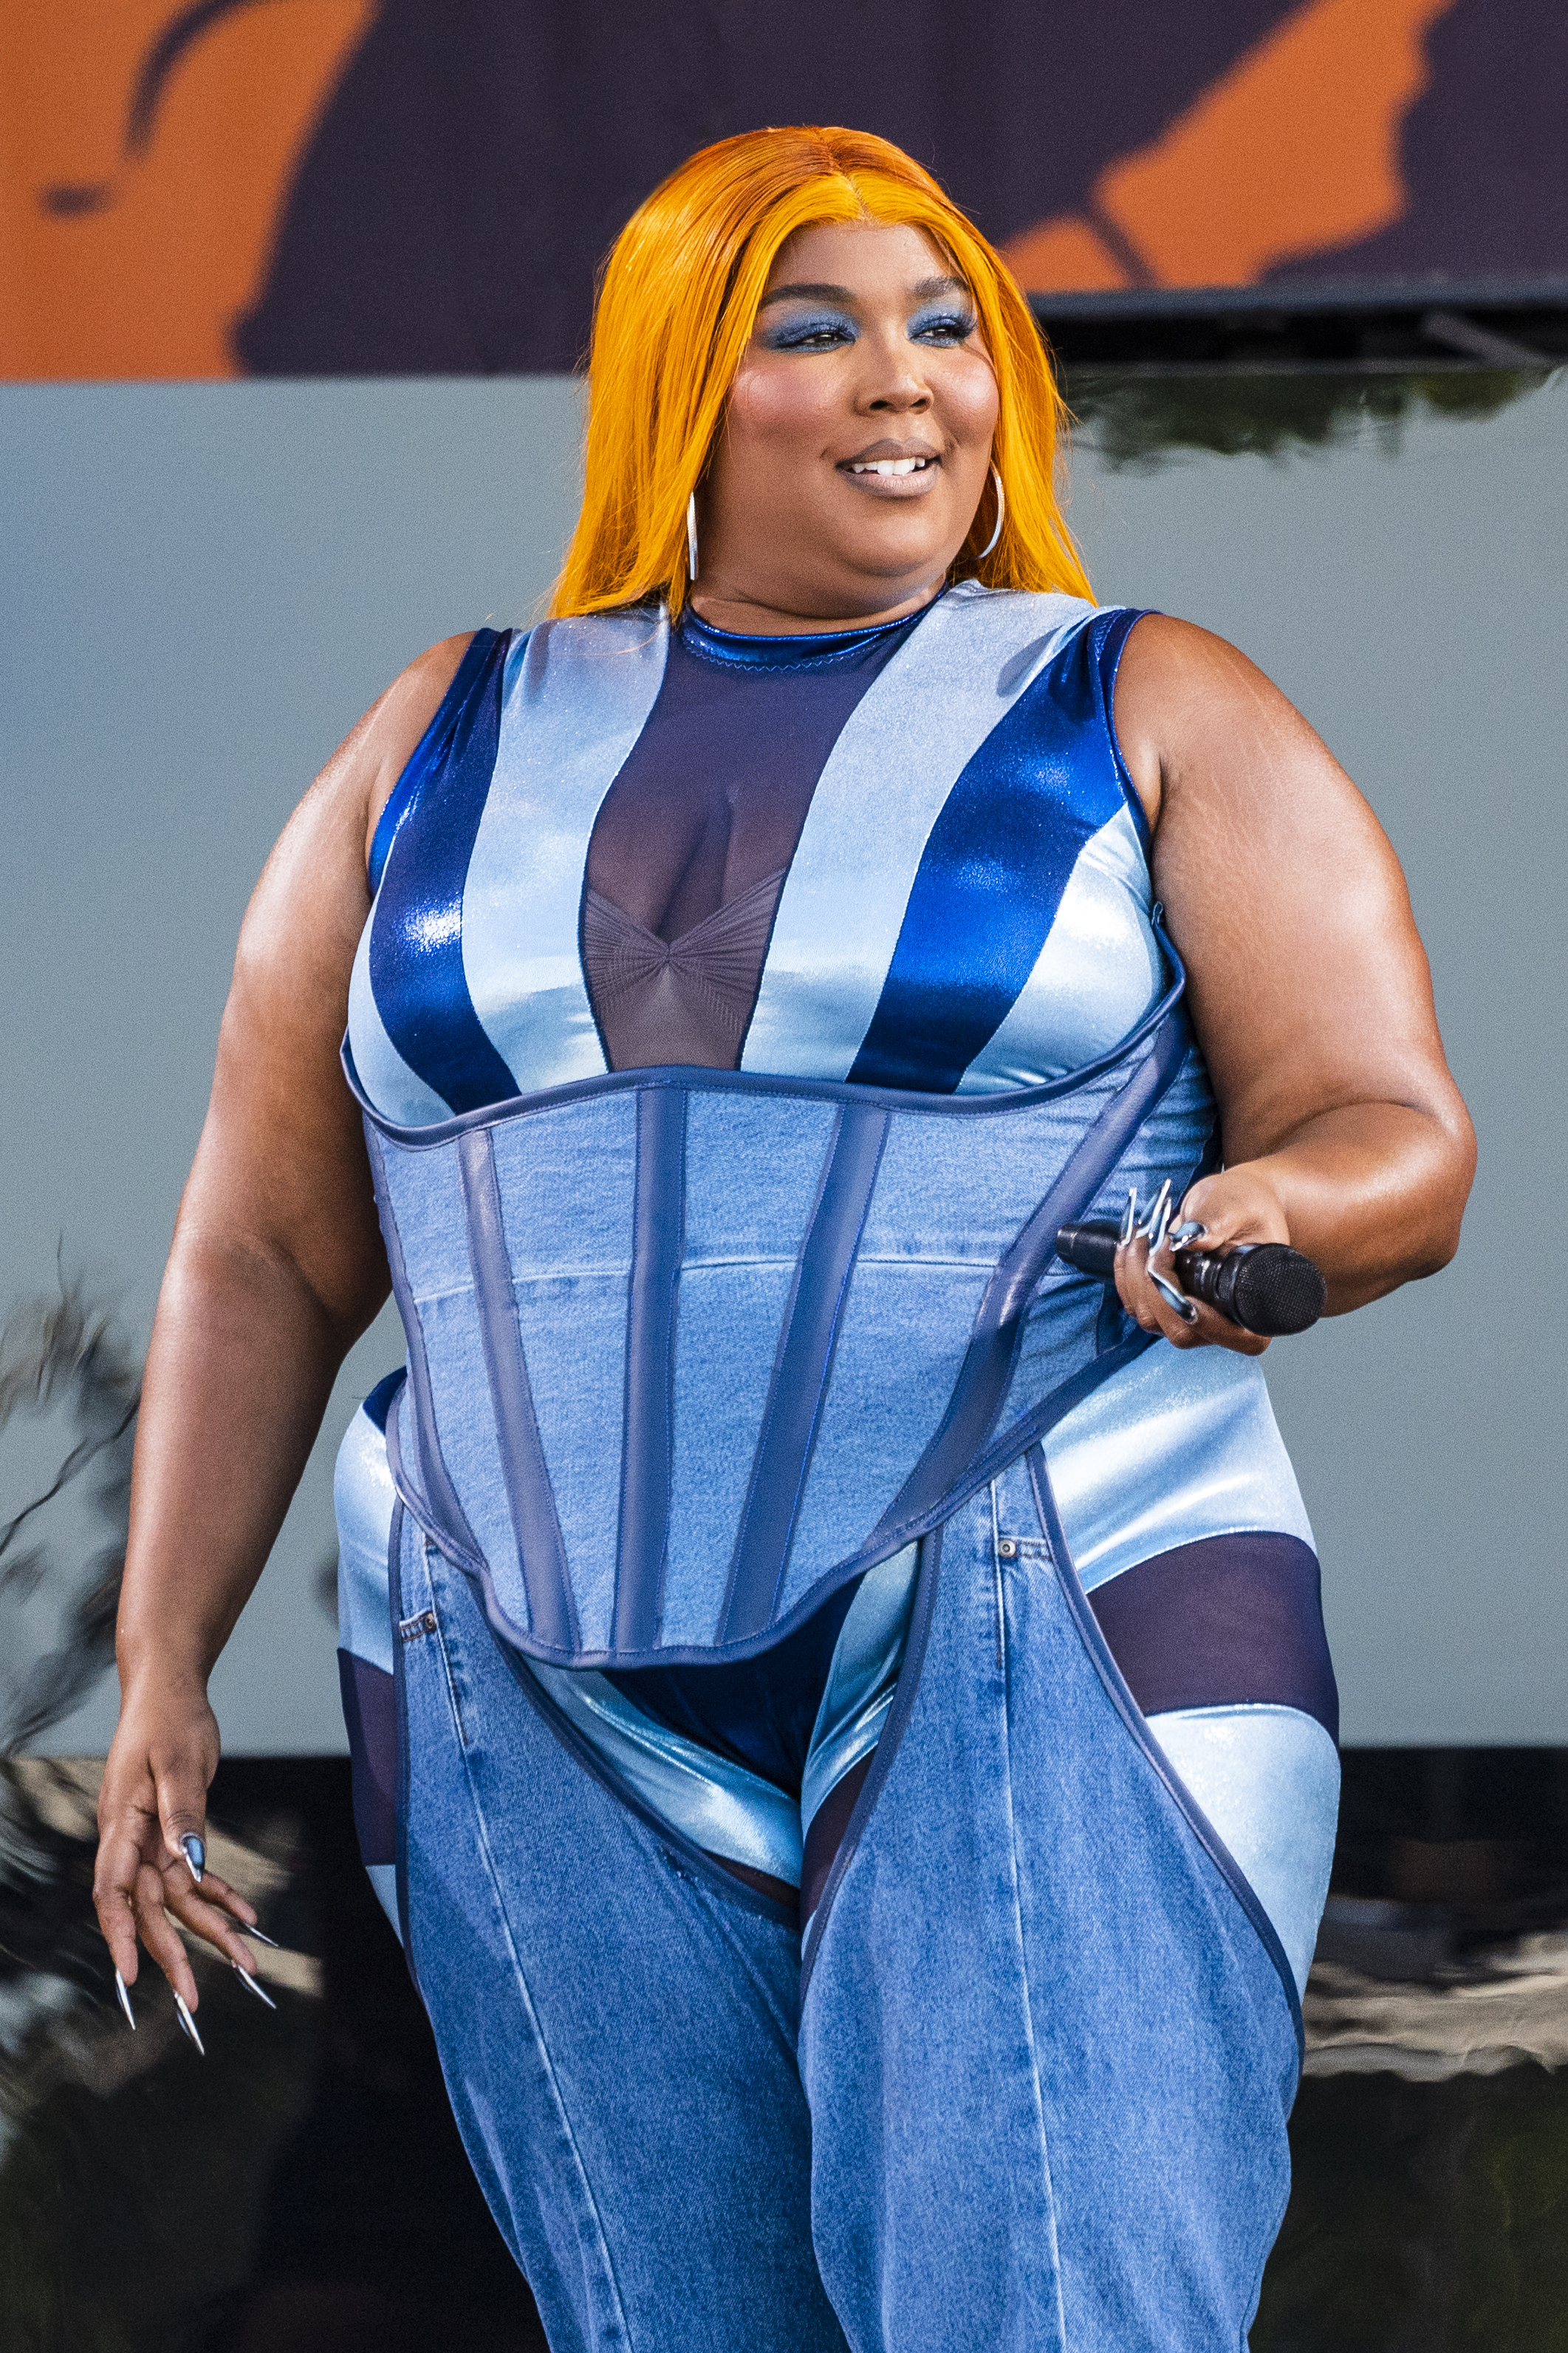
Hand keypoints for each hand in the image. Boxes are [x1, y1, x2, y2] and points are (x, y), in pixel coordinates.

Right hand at [93, 1682, 260, 2017]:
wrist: (168, 1687)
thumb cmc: (168, 1718)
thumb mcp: (179, 1763)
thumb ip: (183, 1815)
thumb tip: (190, 1865)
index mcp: (121, 1822)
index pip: (113, 1891)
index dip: (120, 1935)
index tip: (131, 1976)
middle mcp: (131, 1838)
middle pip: (147, 1907)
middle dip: (172, 1953)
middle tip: (196, 1998)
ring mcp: (150, 1838)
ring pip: (176, 1897)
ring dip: (208, 1929)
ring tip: (244, 1962)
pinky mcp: (172, 1831)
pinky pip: (193, 1874)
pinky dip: (219, 1894)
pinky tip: (245, 1916)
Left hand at [1114, 1165, 1289, 1356]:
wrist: (1231, 1205)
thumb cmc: (1246, 1207)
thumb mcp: (1236, 1206)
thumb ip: (1218, 1221)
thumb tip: (1192, 1239)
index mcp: (1254, 1306)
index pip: (1236, 1337)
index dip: (1207, 1323)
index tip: (1187, 1295)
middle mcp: (1221, 1321)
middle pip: (1180, 1331)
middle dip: (1158, 1288)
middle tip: (1160, 1241)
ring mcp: (1189, 1317)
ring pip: (1150, 1316)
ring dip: (1137, 1274)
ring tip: (1147, 1232)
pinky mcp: (1164, 1305)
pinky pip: (1134, 1302)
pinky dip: (1127, 1271)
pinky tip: (1134, 1242)